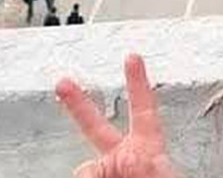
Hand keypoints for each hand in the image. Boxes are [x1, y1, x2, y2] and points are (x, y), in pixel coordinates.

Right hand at [55, 54, 181, 177]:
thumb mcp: (160, 175)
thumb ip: (128, 163)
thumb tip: (85, 169)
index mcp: (148, 149)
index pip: (144, 109)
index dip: (138, 82)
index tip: (132, 57)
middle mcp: (123, 158)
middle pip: (96, 126)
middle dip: (78, 104)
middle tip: (63, 82)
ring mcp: (107, 171)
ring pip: (85, 169)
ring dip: (93, 175)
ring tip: (113, 176)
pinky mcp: (94, 176)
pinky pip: (82, 174)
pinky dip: (88, 176)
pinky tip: (94, 176)